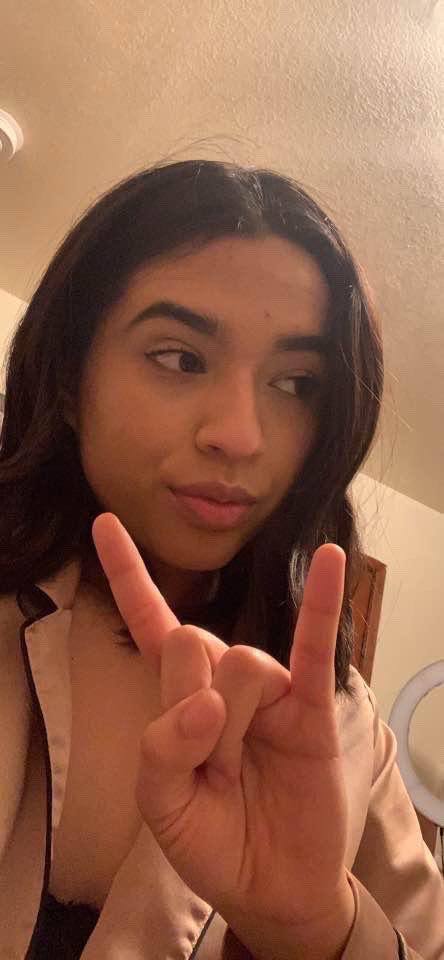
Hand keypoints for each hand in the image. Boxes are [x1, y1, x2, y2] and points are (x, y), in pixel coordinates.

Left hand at [92, 513, 353, 957]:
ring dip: (234, 724)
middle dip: (192, 703)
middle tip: (209, 760)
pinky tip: (329, 559)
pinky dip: (321, 601)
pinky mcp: (311, 707)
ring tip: (242, 769)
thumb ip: (162, 748)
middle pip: (194, 643)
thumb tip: (207, 701)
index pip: (150, 621)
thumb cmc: (211, 839)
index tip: (106, 522)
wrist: (270, 885)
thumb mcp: (161, 804)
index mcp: (178, 695)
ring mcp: (269, 690)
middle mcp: (223, 680)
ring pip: (241, 663)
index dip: (126, 574)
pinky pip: (314, 646)